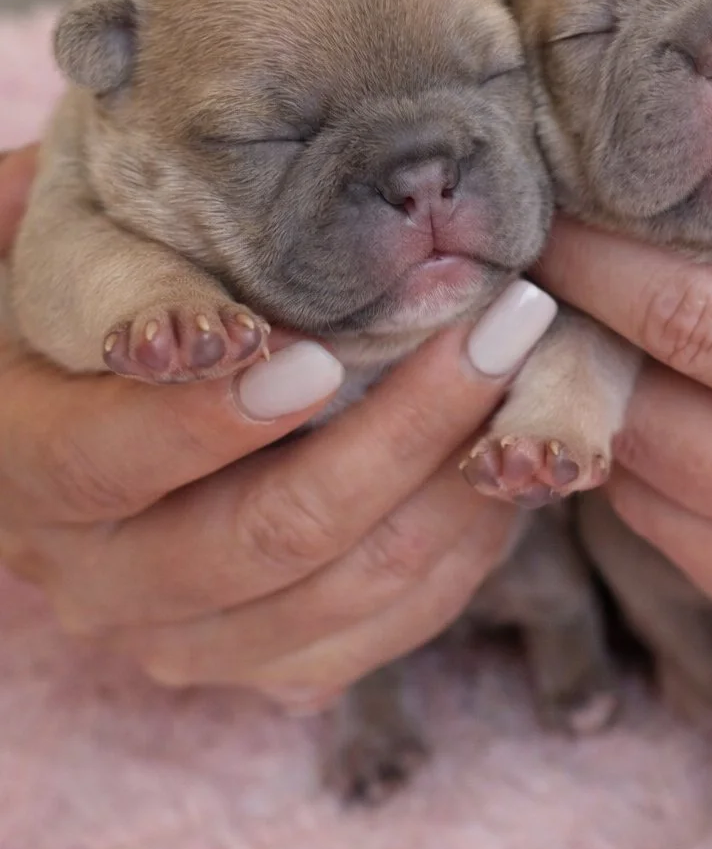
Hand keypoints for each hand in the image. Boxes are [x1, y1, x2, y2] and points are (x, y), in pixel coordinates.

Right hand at [0, 146, 555, 705]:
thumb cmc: (89, 321)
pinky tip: (500, 461)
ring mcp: (188, 640)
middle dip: (401, 433)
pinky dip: (461, 553)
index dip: (210, 417)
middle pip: (263, 538)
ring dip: (453, 490)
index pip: (105, 462)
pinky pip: (383, 633)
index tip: (318, 351)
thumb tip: (42, 180)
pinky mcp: (269, 669)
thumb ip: (47, 222)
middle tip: (495, 330)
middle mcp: (98, 580)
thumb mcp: (55, 262)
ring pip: (344, 595)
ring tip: (524, 379)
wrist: (105, 444)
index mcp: (25, 470)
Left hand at [536, 31, 711, 679]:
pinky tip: (684, 417)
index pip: (699, 318)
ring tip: (610, 339)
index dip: (599, 260)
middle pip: (653, 416)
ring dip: (613, 410)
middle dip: (579, 336)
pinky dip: (660, 479)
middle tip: (547, 271)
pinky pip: (685, 547)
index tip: (548, 210)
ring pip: (650, 491)